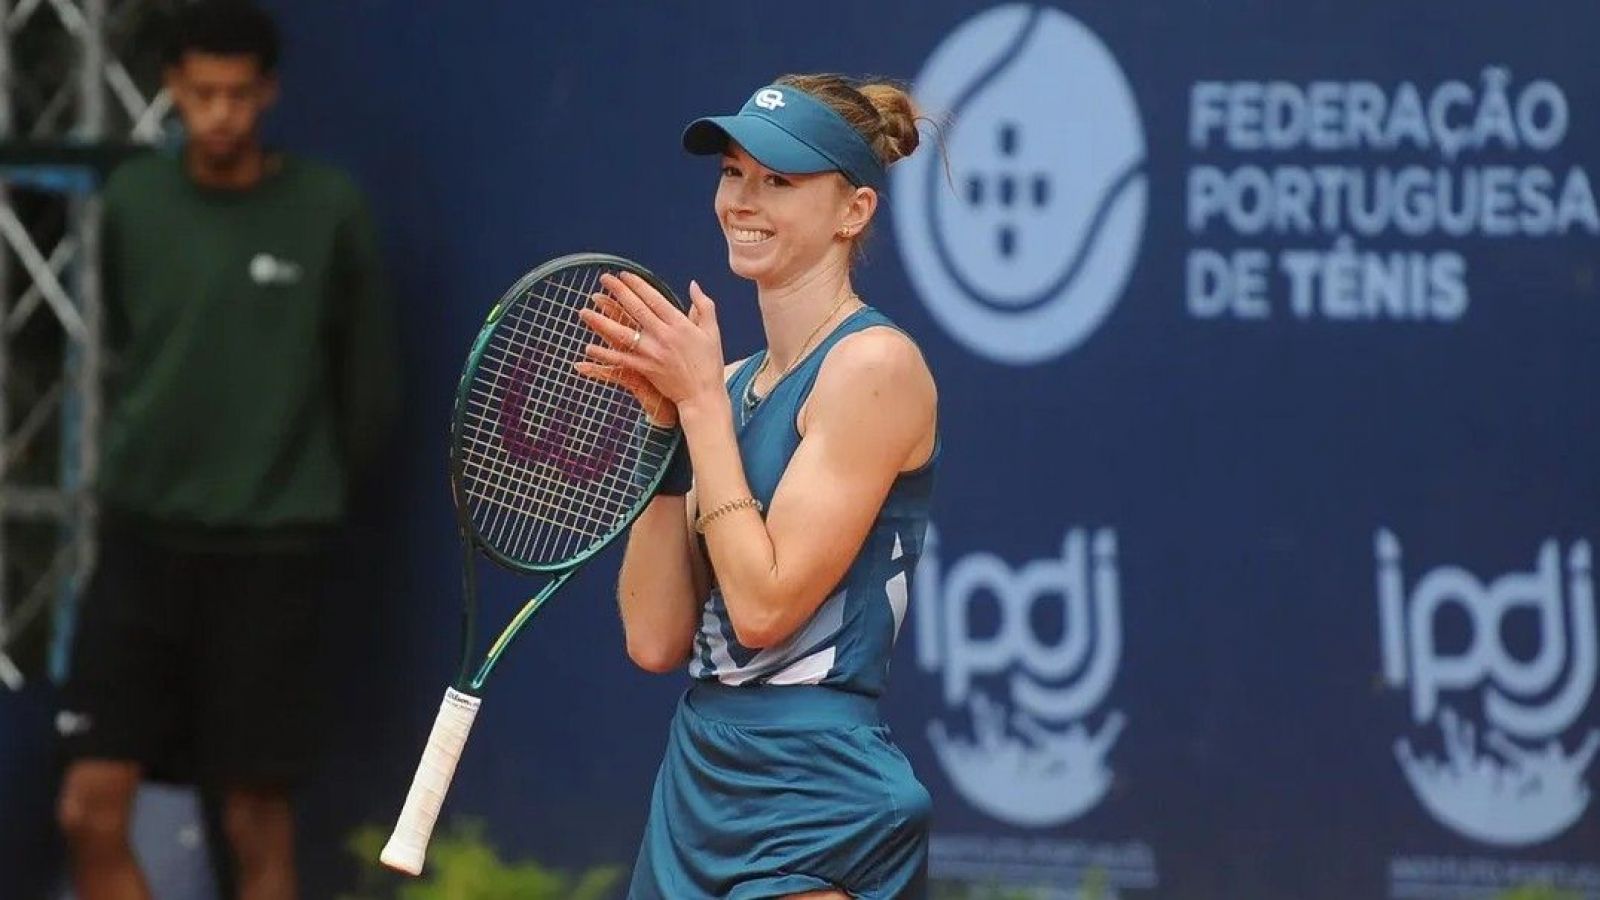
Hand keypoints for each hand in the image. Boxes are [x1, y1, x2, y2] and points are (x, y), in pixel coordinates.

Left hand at [576, 274, 725, 421]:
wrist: (703, 395)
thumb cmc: (709, 363)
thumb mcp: (712, 331)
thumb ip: (703, 305)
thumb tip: (693, 285)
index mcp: (680, 324)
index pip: (655, 299)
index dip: (638, 285)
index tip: (624, 275)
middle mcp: (665, 336)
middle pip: (637, 309)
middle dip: (619, 292)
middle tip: (604, 279)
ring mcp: (653, 353)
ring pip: (623, 333)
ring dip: (602, 321)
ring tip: (585, 311)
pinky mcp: (646, 369)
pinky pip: (621, 359)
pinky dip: (605, 354)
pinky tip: (589, 348)